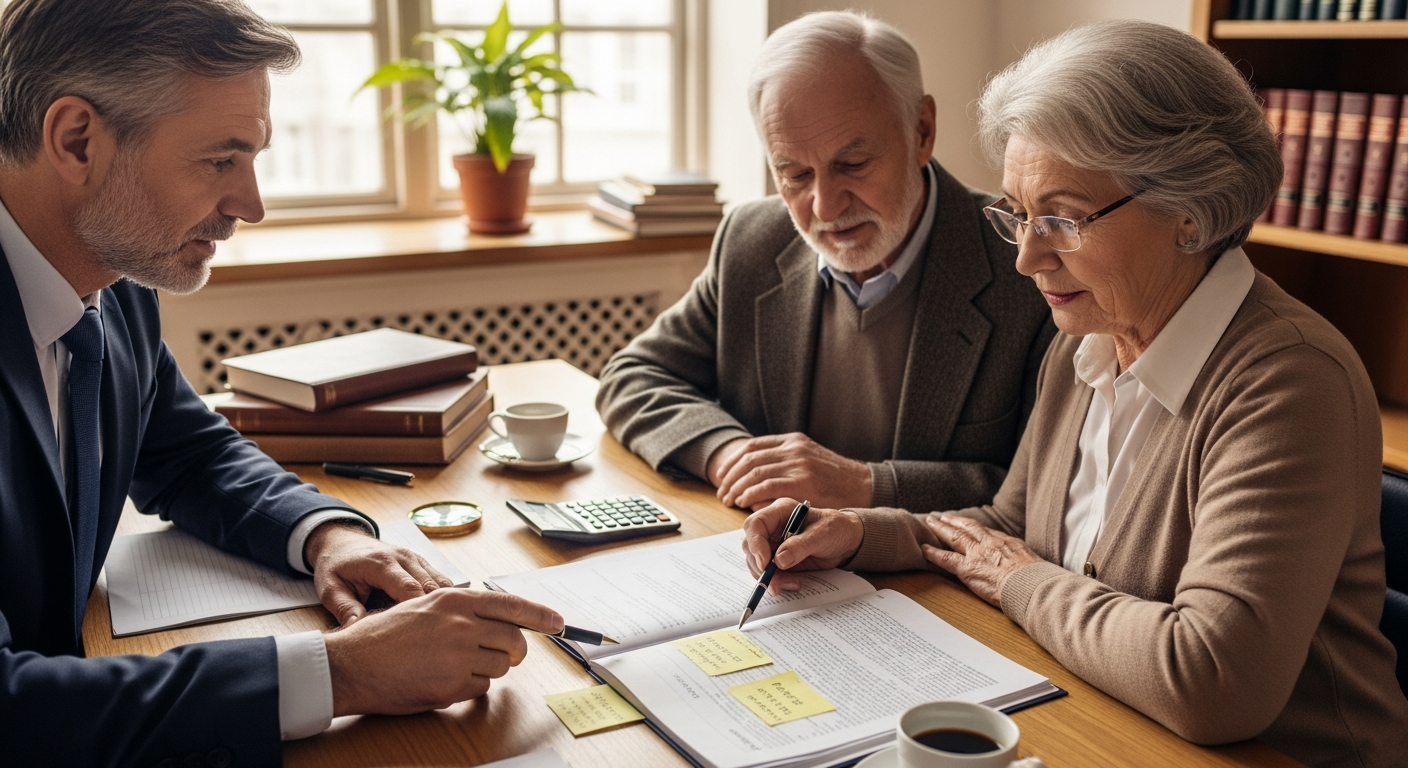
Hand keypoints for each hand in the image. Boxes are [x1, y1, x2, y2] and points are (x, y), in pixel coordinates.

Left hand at [305, 522, 453, 625]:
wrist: (341, 542)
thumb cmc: (335, 566)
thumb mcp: (330, 588)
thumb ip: (344, 608)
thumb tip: (358, 629)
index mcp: (381, 563)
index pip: (410, 588)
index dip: (416, 612)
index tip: (415, 635)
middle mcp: (404, 558)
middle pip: (431, 588)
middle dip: (431, 612)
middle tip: (426, 638)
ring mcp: (416, 559)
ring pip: (442, 585)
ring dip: (438, 606)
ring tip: (428, 628)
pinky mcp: (422, 564)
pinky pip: (442, 582)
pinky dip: (440, 599)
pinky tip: (429, 615)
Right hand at [324, 588, 563, 715]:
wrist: (352, 663)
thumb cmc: (385, 635)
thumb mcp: (426, 606)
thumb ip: (463, 610)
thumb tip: (500, 622)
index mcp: (455, 599)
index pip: (512, 605)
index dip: (540, 616)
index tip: (559, 624)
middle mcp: (461, 625)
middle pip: (514, 641)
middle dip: (516, 652)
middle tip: (508, 656)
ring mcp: (458, 656)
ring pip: (500, 667)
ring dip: (488, 669)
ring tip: (456, 665)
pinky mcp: (451, 686)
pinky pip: (481, 688)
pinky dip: (470, 687)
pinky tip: (443, 679)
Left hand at [710, 433, 871, 510]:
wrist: (863, 485)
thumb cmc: (835, 478)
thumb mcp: (810, 458)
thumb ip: (785, 461)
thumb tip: (754, 475)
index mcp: (792, 440)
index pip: (751, 446)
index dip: (732, 462)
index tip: (722, 476)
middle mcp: (793, 448)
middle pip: (748, 459)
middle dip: (730, 477)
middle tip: (722, 492)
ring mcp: (797, 463)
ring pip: (754, 472)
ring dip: (737, 487)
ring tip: (729, 500)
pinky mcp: (801, 481)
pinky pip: (767, 486)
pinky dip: (751, 494)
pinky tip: (744, 502)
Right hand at [741, 498, 863, 592]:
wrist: (846, 541)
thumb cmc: (836, 529)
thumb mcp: (823, 534)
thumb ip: (801, 545)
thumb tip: (779, 560)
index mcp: (780, 511)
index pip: (755, 525)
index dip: (755, 544)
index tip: (766, 564)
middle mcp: (772, 527)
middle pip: (750, 545)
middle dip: (760, 566)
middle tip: (773, 583)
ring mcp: (773, 543)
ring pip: (756, 561)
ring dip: (768, 577)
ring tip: (789, 584)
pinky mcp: (778, 559)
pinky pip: (768, 572)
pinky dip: (776, 581)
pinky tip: (792, 584)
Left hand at [920, 513, 1042, 606]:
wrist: (1032, 585)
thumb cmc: (1038, 580)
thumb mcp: (1035, 563)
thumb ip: (1024, 561)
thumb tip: (1028, 567)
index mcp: (1007, 542)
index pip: (986, 532)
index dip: (974, 527)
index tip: (967, 524)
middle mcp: (990, 544)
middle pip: (968, 528)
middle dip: (954, 521)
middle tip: (942, 516)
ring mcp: (978, 554)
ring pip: (954, 537)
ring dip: (940, 528)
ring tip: (930, 522)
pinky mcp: (968, 568)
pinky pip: (946, 558)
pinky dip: (933, 553)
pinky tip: (924, 548)